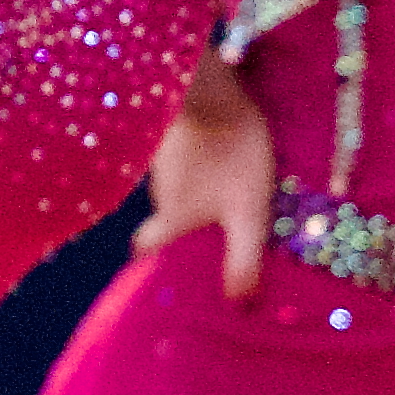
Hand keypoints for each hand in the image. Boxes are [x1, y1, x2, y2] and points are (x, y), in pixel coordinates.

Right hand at [132, 75, 273, 300]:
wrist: (210, 88)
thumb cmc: (232, 156)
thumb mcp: (248, 213)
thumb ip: (243, 259)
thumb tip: (239, 305)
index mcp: (170, 217)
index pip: (145, 246)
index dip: (149, 256)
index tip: (156, 263)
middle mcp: (157, 191)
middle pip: (164, 214)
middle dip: (181, 222)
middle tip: (210, 224)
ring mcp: (160, 157)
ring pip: (174, 184)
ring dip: (194, 188)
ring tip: (226, 186)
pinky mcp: (171, 129)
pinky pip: (182, 156)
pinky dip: (198, 162)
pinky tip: (222, 155)